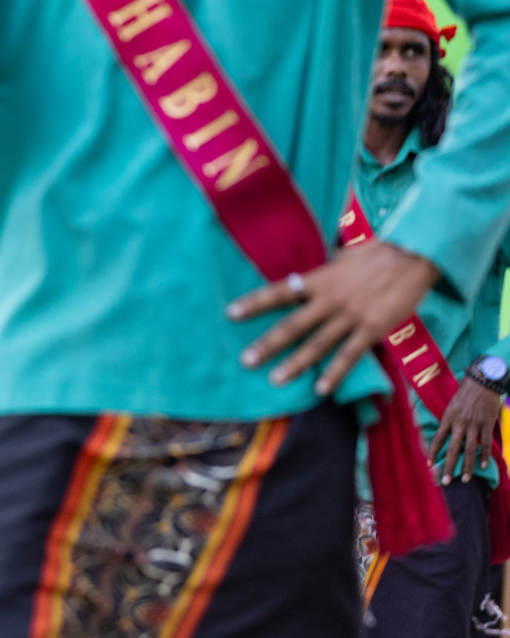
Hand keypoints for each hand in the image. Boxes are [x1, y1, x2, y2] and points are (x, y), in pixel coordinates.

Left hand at [229, 242, 438, 396]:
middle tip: (245, 361)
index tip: (231, 313)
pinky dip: (335, 374)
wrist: (413, 256)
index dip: (255, 302)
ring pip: (317, 344)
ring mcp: (350, 316)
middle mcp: (330, 299)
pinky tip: (320, 390)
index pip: (280, 291)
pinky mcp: (372, 328)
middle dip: (268, 344)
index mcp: (319, 279)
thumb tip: (305, 278)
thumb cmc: (377, 254)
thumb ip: (323, 272)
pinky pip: (350, 355)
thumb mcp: (342, 258)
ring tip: (274, 380)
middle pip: (292, 324)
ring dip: (295, 364)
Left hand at [427, 375, 503, 483]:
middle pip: (453, 449)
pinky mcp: (487, 424)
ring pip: (470, 450)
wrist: (482, 381)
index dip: (433, 452)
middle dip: (449, 466)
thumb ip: (450, 421)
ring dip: (467, 466)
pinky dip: (485, 456)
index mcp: (448, 417)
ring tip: (465, 480)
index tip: (429, 464)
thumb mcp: (452, 405)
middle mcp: (460, 423)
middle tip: (446, 482)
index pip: (438, 438)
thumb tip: (447, 436)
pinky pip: (485, 443)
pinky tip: (484, 466)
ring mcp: (474, 424)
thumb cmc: (465, 392)